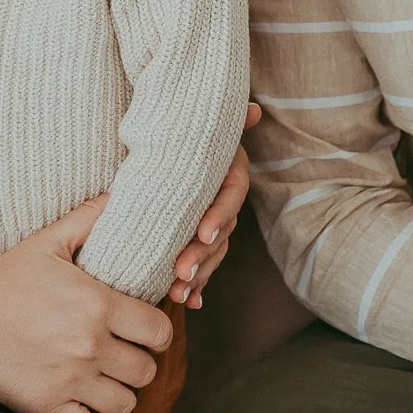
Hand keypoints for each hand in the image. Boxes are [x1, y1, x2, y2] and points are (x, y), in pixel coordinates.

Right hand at [0, 196, 169, 412]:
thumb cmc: (5, 278)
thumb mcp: (48, 242)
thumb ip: (89, 219)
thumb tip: (119, 196)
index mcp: (98, 305)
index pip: (160, 333)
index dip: (156, 334)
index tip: (141, 331)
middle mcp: (90, 346)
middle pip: (146, 371)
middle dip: (138, 364)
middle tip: (121, 356)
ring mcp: (70, 380)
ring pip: (125, 404)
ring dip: (118, 394)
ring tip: (104, 381)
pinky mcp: (47, 407)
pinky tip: (84, 404)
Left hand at [168, 103, 259, 307]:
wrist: (158, 141)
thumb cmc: (178, 130)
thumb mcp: (193, 123)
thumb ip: (224, 118)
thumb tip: (253, 109)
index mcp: (227, 170)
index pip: (231, 194)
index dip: (219, 214)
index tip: (202, 233)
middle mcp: (224, 197)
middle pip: (222, 230)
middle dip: (203, 254)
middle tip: (180, 272)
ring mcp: (214, 220)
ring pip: (214, 252)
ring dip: (199, 275)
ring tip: (179, 293)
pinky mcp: (198, 239)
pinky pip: (204, 265)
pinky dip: (197, 285)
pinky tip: (190, 303)